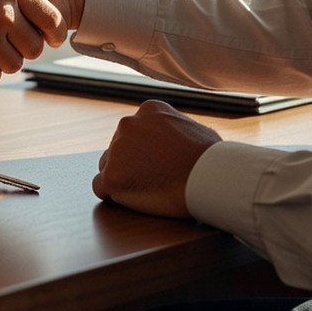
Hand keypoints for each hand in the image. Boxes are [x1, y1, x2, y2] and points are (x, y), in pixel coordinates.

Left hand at [92, 99, 220, 218]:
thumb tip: (181, 137)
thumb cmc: (211, 158)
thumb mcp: (194, 128)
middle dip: (129, 164)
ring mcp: (118, 149)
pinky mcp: (112, 176)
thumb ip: (176, 130)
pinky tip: (131, 199)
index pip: (134, 131)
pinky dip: (112, 195)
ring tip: (146, 190)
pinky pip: (100, 187)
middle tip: (150, 180)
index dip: (143, 152)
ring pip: (107, 167)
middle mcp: (128, 124)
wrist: (210, 177)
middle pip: (117, 148)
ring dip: (121, 178)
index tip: (155, 164)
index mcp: (148, 111)